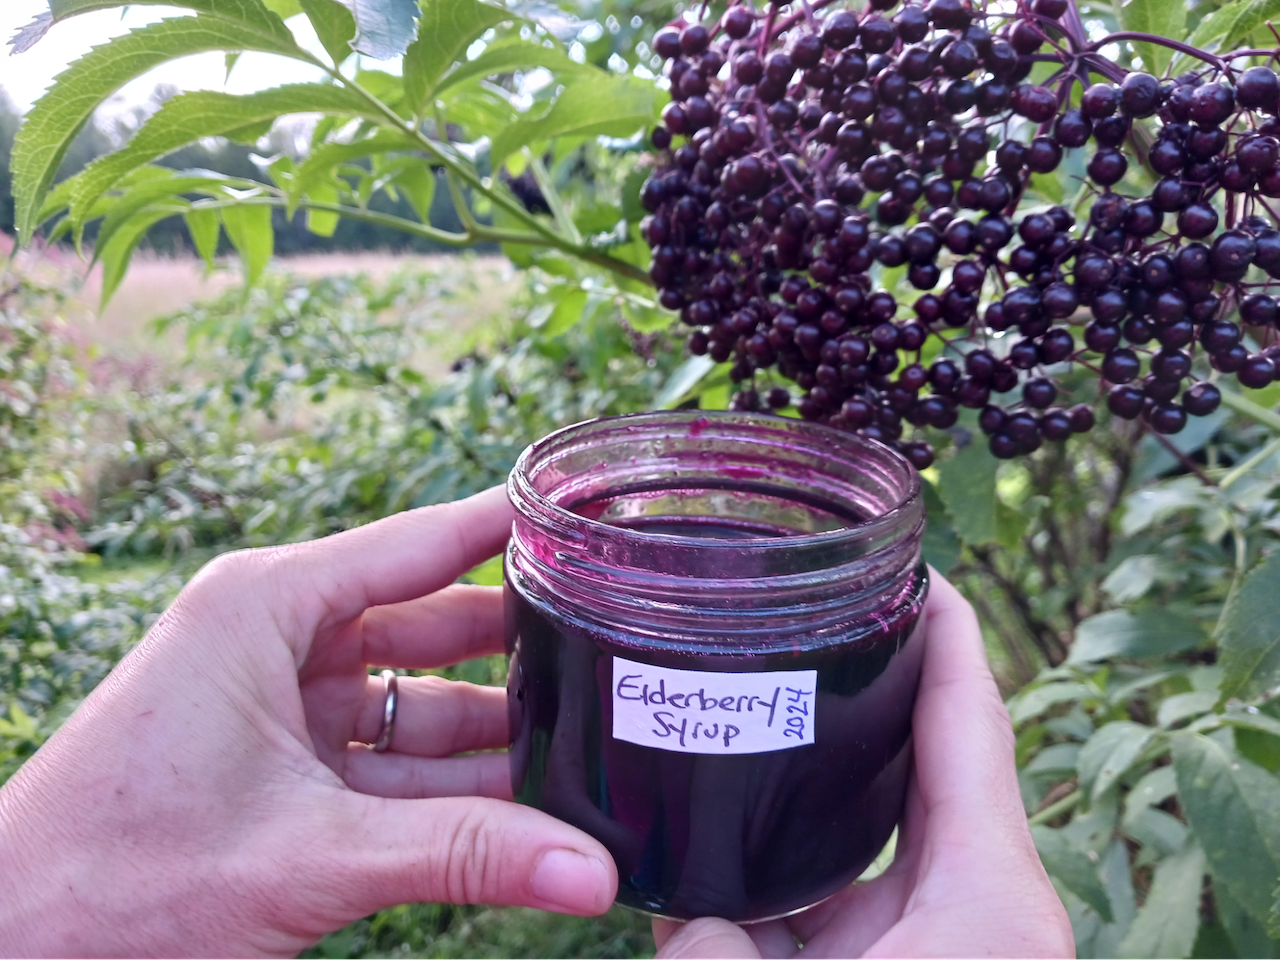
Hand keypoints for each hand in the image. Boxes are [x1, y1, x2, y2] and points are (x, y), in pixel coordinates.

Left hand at [0, 487, 615, 958]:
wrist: (18, 952)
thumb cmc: (117, 880)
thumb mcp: (311, 854)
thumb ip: (463, 856)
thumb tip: (586, 871)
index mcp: (267, 605)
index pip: (420, 545)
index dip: (507, 527)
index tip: (585, 513)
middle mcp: (279, 640)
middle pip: (432, 624)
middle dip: (520, 646)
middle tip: (618, 643)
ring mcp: (285, 707)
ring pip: (419, 703)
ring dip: (496, 733)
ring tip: (591, 739)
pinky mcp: (288, 769)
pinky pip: (395, 764)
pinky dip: (455, 786)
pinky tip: (527, 804)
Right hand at [652, 572, 1073, 959]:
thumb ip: (710, 949)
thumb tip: (670, 899)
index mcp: (987, 899)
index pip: (972, 721)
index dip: (949, 628)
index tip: (911, 559)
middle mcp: (973, 905)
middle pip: (926, 752)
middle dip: (877, 677)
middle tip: (821, 609)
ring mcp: (940, 937)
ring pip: (874, 820)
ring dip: (819, 767)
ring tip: (759, 701)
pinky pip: (839, 889)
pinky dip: (783, 863)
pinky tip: (719, 847)